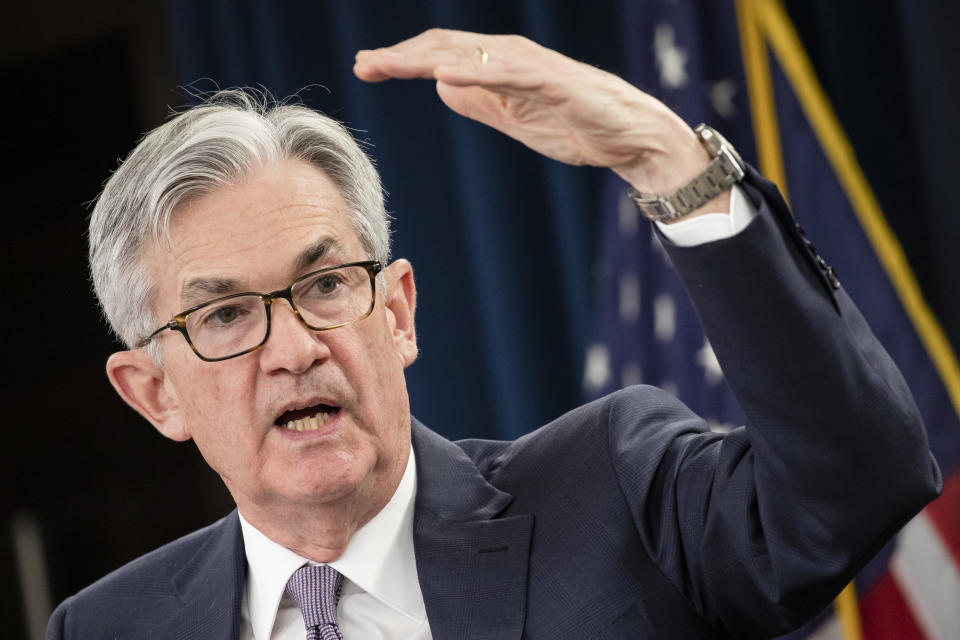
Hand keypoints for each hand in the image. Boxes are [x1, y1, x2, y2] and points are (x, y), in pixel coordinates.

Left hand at [354, 28, 715, 199]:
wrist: (632, 138)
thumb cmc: (577, 126)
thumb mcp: (516, 118)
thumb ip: (480, 102)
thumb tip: (441, 87)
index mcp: (500, 67)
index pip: (442, 56)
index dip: (403, 60)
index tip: (368, 68)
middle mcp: (512, 57)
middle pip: (446, 48)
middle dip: (401, 55)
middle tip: (363, 65)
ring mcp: (532, 66)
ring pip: (470, 54)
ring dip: (425, 58)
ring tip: (388, 64)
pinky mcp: (554, 81)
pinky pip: (509, 73)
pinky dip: (475, 72)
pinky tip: (444, 76)